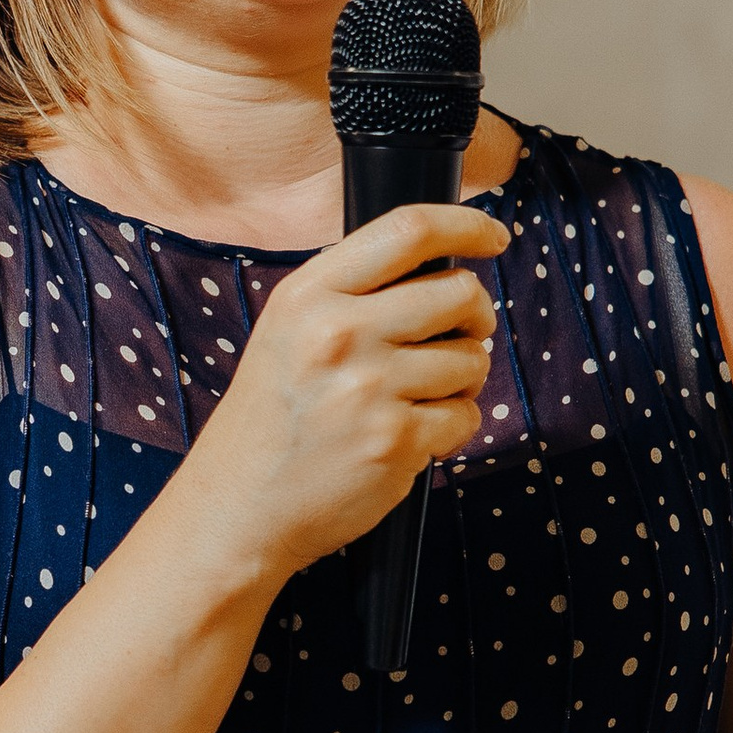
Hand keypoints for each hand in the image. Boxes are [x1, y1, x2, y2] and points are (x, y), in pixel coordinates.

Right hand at [182, 198, 510, 590]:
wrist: (239, 506)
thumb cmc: (272, 420)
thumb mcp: (288, 331)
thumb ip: (353, 294)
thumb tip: (443, 272)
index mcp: (309, 295)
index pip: (409, 230)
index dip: (466, 226)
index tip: (493, 237)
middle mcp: (338, 333)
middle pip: (458, 293)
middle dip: (476, 316)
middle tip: (462, 336)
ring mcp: (369, 388)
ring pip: (471, 360)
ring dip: (462, 380)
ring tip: (418, 399)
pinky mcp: (395, 441)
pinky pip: (466, 417)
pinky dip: (452, 429)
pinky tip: (412, 438)